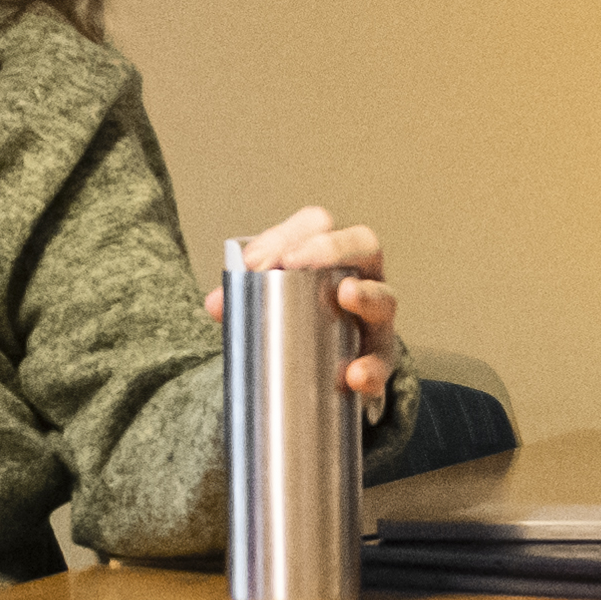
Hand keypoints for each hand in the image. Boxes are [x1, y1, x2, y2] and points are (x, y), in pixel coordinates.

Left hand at [230, 205, 400, 407]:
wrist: (332, 369)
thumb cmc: (300, 320)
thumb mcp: (271, 302)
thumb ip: (244, 298)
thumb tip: (216, 303)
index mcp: (333, 254)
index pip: (318, 224)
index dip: (288, 234)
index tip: (255, 262)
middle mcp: (364, 276)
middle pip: (365, 244)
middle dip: (332, 247)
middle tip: (294, 262)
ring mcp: (378, 316)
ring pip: (385, 297)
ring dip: (366, 294)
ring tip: (345, 296)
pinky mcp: (381, 359)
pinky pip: (382, 361)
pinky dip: (370, 368)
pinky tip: (352, 375)